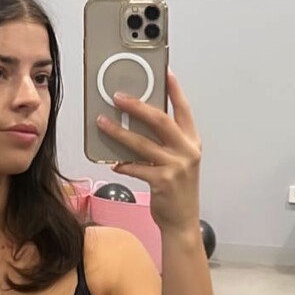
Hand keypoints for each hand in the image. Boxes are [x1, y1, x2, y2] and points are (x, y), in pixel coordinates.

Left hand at [95, 68, 201, 233]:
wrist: (182, 222)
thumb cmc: (177, 190)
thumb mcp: (178, 161)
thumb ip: (165, 142)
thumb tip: (137, 122)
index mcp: (192, 142)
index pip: (183, 109)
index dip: (175, 89)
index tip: (165, 71)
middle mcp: (187, 151)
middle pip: (160, 120)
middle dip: (137, 106)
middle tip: (117, 97)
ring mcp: (176, 167)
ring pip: (142, 143)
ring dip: (119, 132)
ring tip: (102, 123)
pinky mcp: (162, 182)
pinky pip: (136, 167)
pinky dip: (122, 163)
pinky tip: (112, 162)